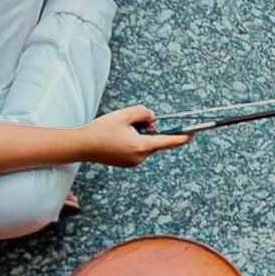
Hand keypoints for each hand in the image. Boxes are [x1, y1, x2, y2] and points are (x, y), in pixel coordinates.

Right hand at [73, 106, 191, 167]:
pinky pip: (137, 149)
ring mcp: (132, 162)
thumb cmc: (101, 130)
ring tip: (122, 129)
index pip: (168, 141)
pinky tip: (119, 136)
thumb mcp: (124, 115)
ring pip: (146, 144)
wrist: (81, 146)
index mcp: (141, 146)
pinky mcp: (126, 162)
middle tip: (139, 121)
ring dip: (141, 135)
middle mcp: (139, 157)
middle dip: (152, 130)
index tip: (193, 133)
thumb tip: (152, 118)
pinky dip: (134, 140)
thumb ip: (143, 113)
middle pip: (155, 141)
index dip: (182, 136)